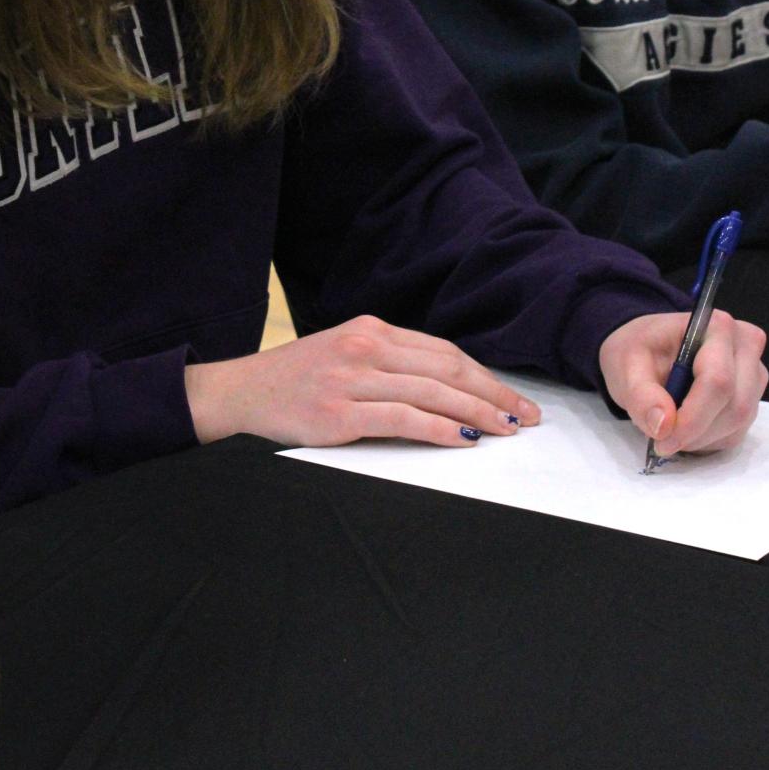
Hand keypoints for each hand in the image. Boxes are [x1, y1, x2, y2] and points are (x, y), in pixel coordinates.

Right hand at [184, 314, 542, 448]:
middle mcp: (366, 347)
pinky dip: (440, 429)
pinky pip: (402, 419)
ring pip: (431, 393)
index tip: (513, 397)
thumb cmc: (298, 377)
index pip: (443, 351)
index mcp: (372, 329)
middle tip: (525, 416)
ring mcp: (352, 378)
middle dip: (493, 394)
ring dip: (477, 413)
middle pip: (447, 369)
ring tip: (506, 430)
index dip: (485, 376)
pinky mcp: (339, 412)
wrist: (243, 391)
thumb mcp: (346, 352)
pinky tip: (464, 440)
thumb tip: (448, 388)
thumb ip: (390, 361)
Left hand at [598, 308, 766, 460]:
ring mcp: (753, 374)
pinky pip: (737, 432)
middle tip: (662, 439)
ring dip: (702, 438)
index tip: (664, 439)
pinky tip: (686, 428)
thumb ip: (641, 395)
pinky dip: (708, 440)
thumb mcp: (626, 365)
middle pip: (735, 406)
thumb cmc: (641, 350)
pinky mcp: (752, 398)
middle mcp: (745, 346)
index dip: (693, 418)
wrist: (649, 347)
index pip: (718, 381)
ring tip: (670, 428)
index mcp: (717, 328)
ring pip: (739, 423)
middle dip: (697, 432)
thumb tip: (663, 426)